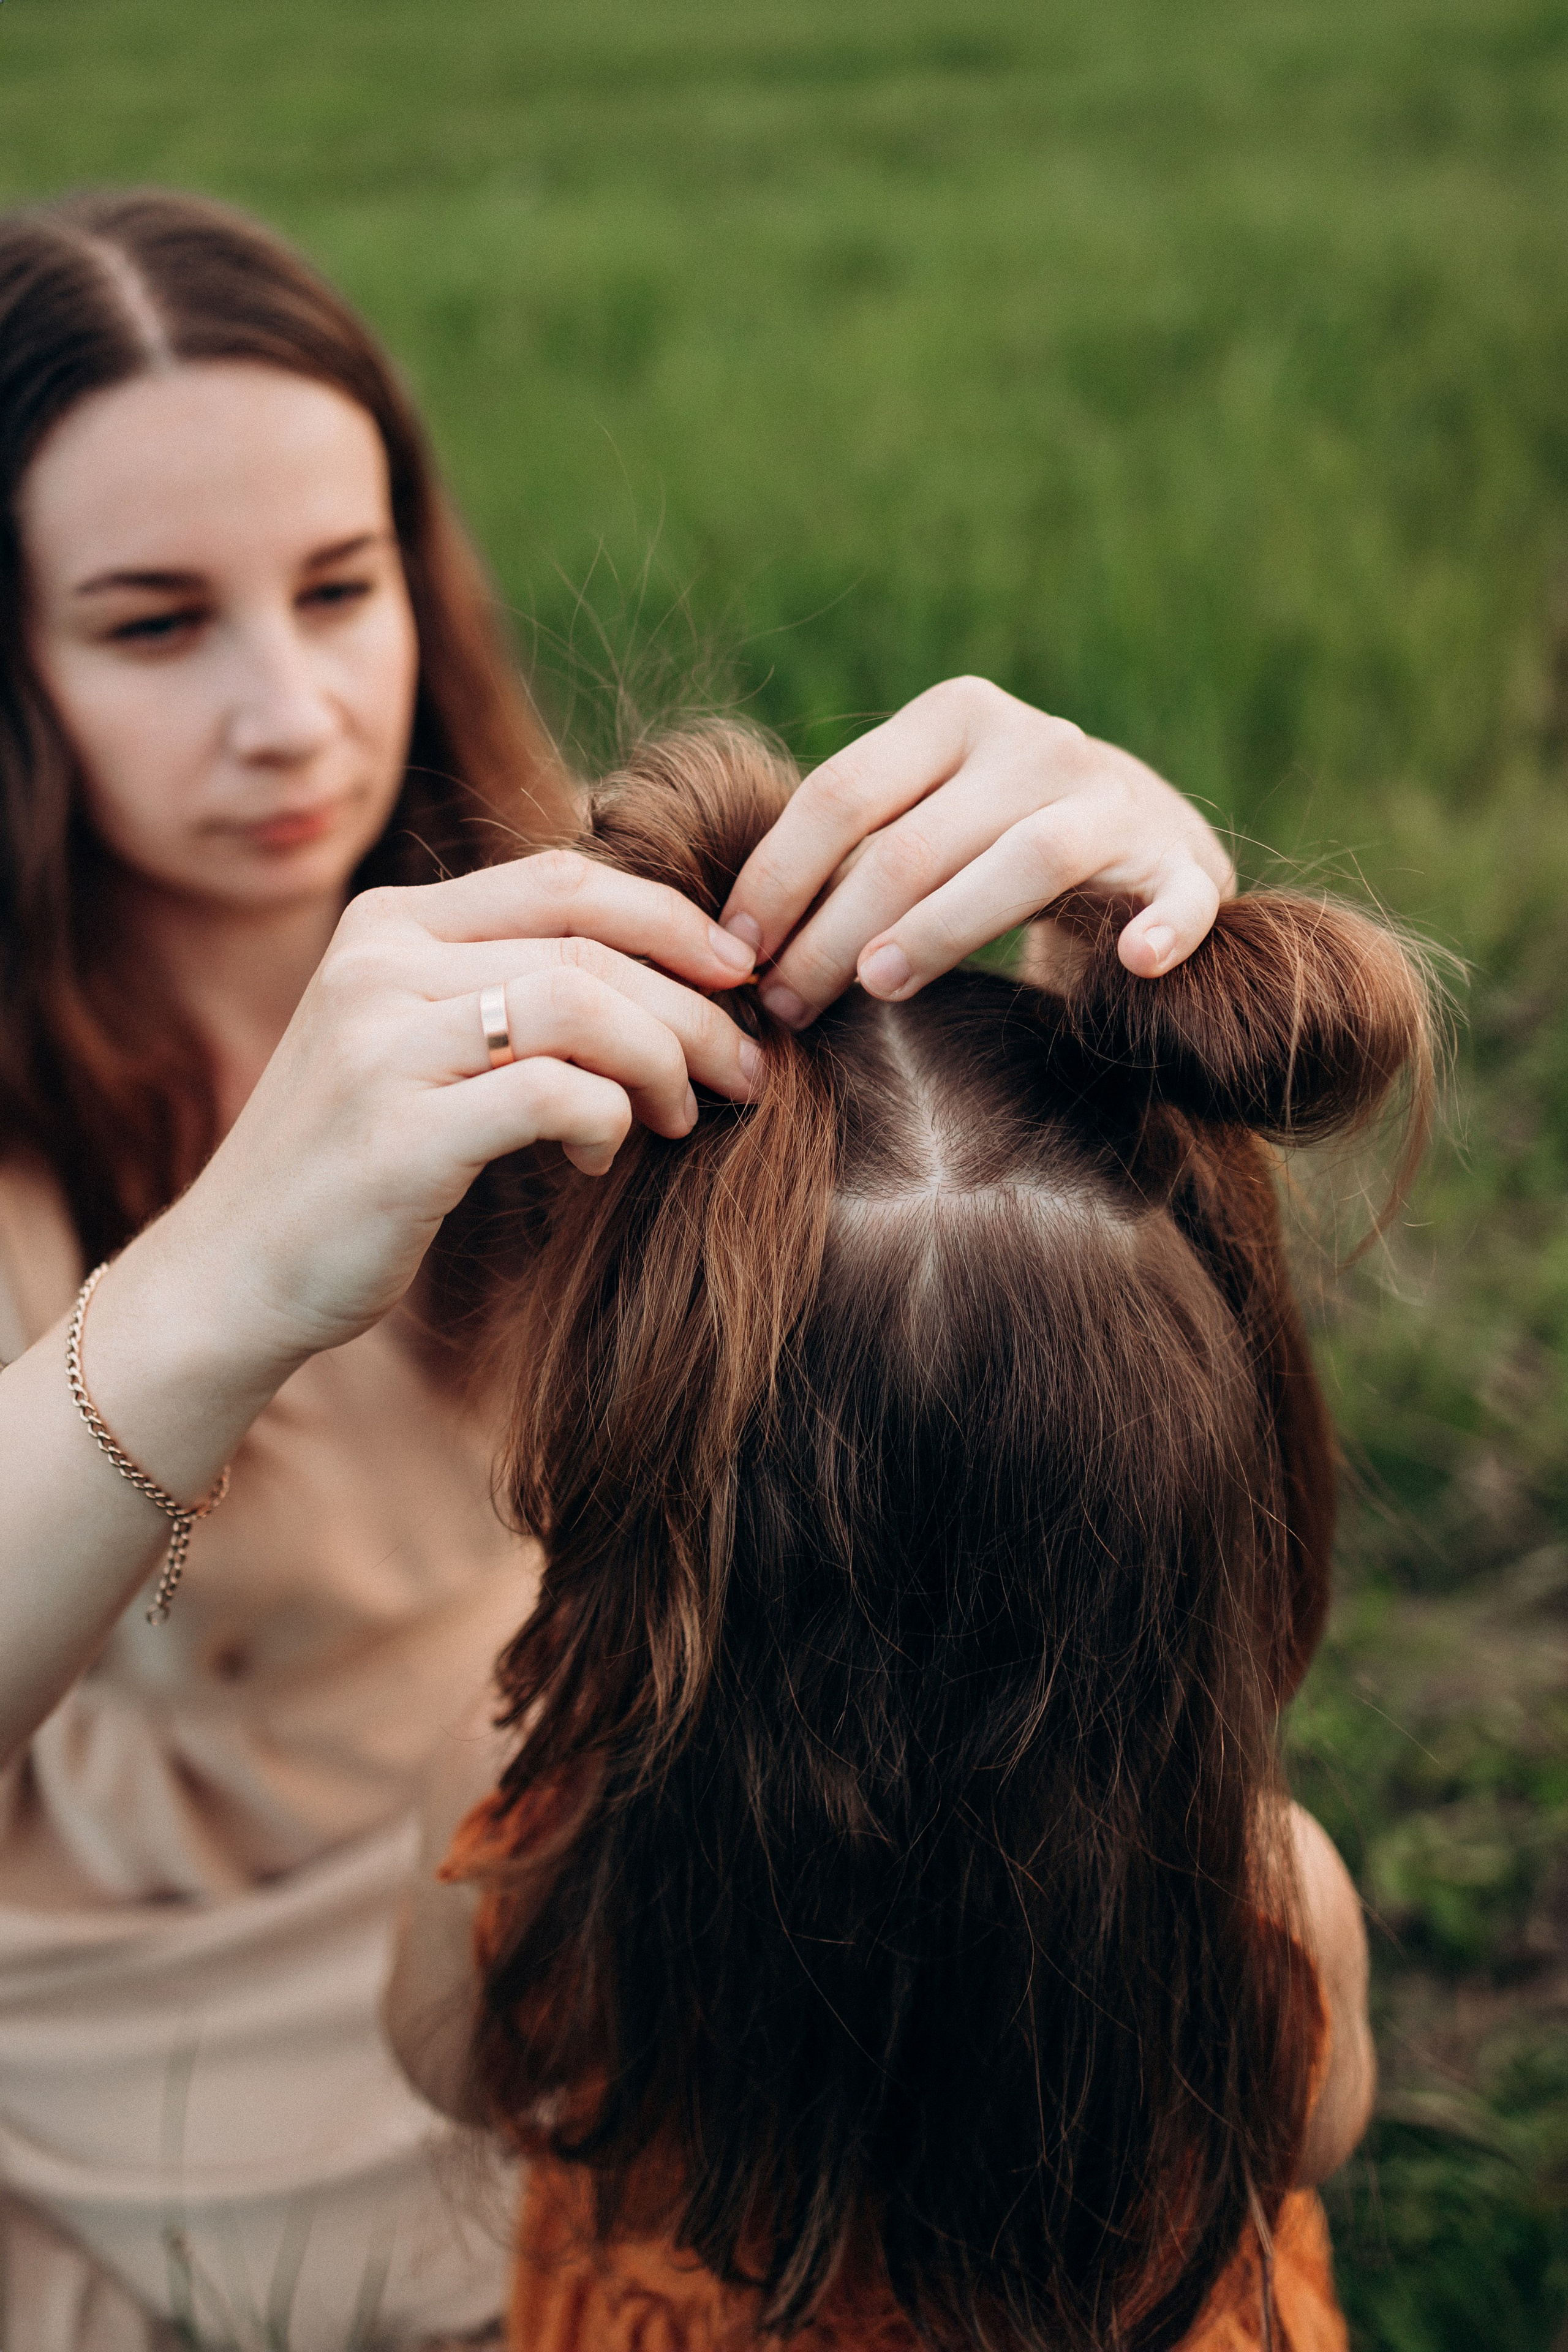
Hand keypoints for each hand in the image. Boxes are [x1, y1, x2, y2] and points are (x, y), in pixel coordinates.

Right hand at [182, 851, 760, 1367]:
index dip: (670, 916)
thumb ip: (502, 990)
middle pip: (588, 944)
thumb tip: (665, 978)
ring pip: (580, 1004)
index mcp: (388, 924)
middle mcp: (378, 965)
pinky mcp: (398, 1134)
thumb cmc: (351, 1164)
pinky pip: (552, 1093)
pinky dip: (607, 1118)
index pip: (563, 879)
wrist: (234, 1271)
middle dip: (694, 1005)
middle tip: (745, 1069)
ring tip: (679, 1114)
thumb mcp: (413, 1044)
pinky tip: (602, 1154)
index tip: (740, 970)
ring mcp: (381, 1045)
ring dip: (663, 1059)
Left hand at [719, 677, 1234, 1026]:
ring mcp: (1115, 800)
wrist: (1142, 838)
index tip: (730, 954)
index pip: (841, 794)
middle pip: (912, 843)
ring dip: (941, 930)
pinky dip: (1158, 927)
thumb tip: (731, 941)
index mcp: (955, 715)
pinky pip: (1174, 897)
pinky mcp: (1182, 863)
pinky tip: (1129, 962)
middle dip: (832, 934)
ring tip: (877, 989)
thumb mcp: (920, 815)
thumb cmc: (990, 843)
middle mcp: (1037, 741)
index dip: (776, 879)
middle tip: (784, 1008)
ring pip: (1023, 862)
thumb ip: (847, 852)